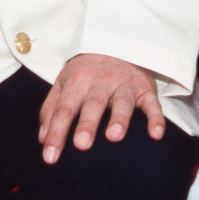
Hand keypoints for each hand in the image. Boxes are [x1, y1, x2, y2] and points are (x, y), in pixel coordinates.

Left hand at [38, 53, 164, 164]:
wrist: (116, 41)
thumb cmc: (85, 71)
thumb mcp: (63, 82)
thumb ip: (51, 109)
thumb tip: (42, 139)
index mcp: (77, 81)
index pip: (64, 109)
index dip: (56, 133)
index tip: (50, 158)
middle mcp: (101, 82)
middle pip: (93, 104)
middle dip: (87, 124)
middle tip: (81, 145)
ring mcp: (125, 84)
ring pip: (122, 101)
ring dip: (119, 119)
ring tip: (114, 137)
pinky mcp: (145, 88)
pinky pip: (152, 103)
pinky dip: (155, 118)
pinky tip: (155, 134)